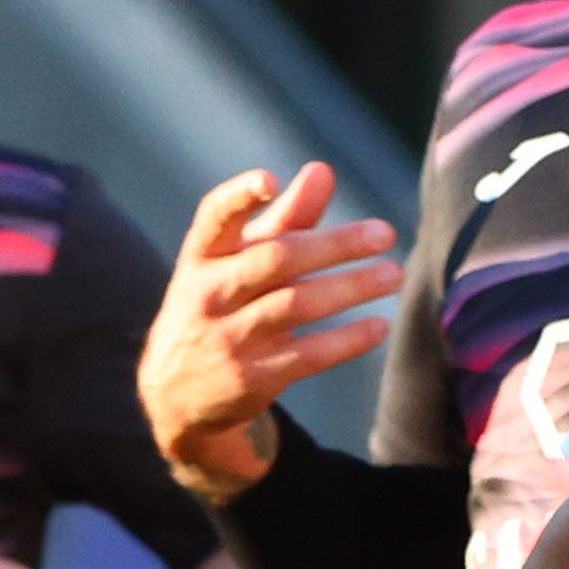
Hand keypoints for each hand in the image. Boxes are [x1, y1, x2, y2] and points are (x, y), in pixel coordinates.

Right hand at [139, 160, 398, 491]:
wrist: (175, 397)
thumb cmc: (219, 310)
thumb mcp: (235, 266)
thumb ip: (281, 220)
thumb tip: (321, 170)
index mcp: (201, 259)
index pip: (213, 219)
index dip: (238, 197)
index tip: (268, 179)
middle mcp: (207, 295)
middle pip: (275, 259)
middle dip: (334, 244)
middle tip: (384, 234)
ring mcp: (226, 339)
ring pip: (297, 305)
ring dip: (352, 288)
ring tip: (393, 275)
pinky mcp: (248, 378)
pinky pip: (308, 354)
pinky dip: (348, 340)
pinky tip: (378, 326)